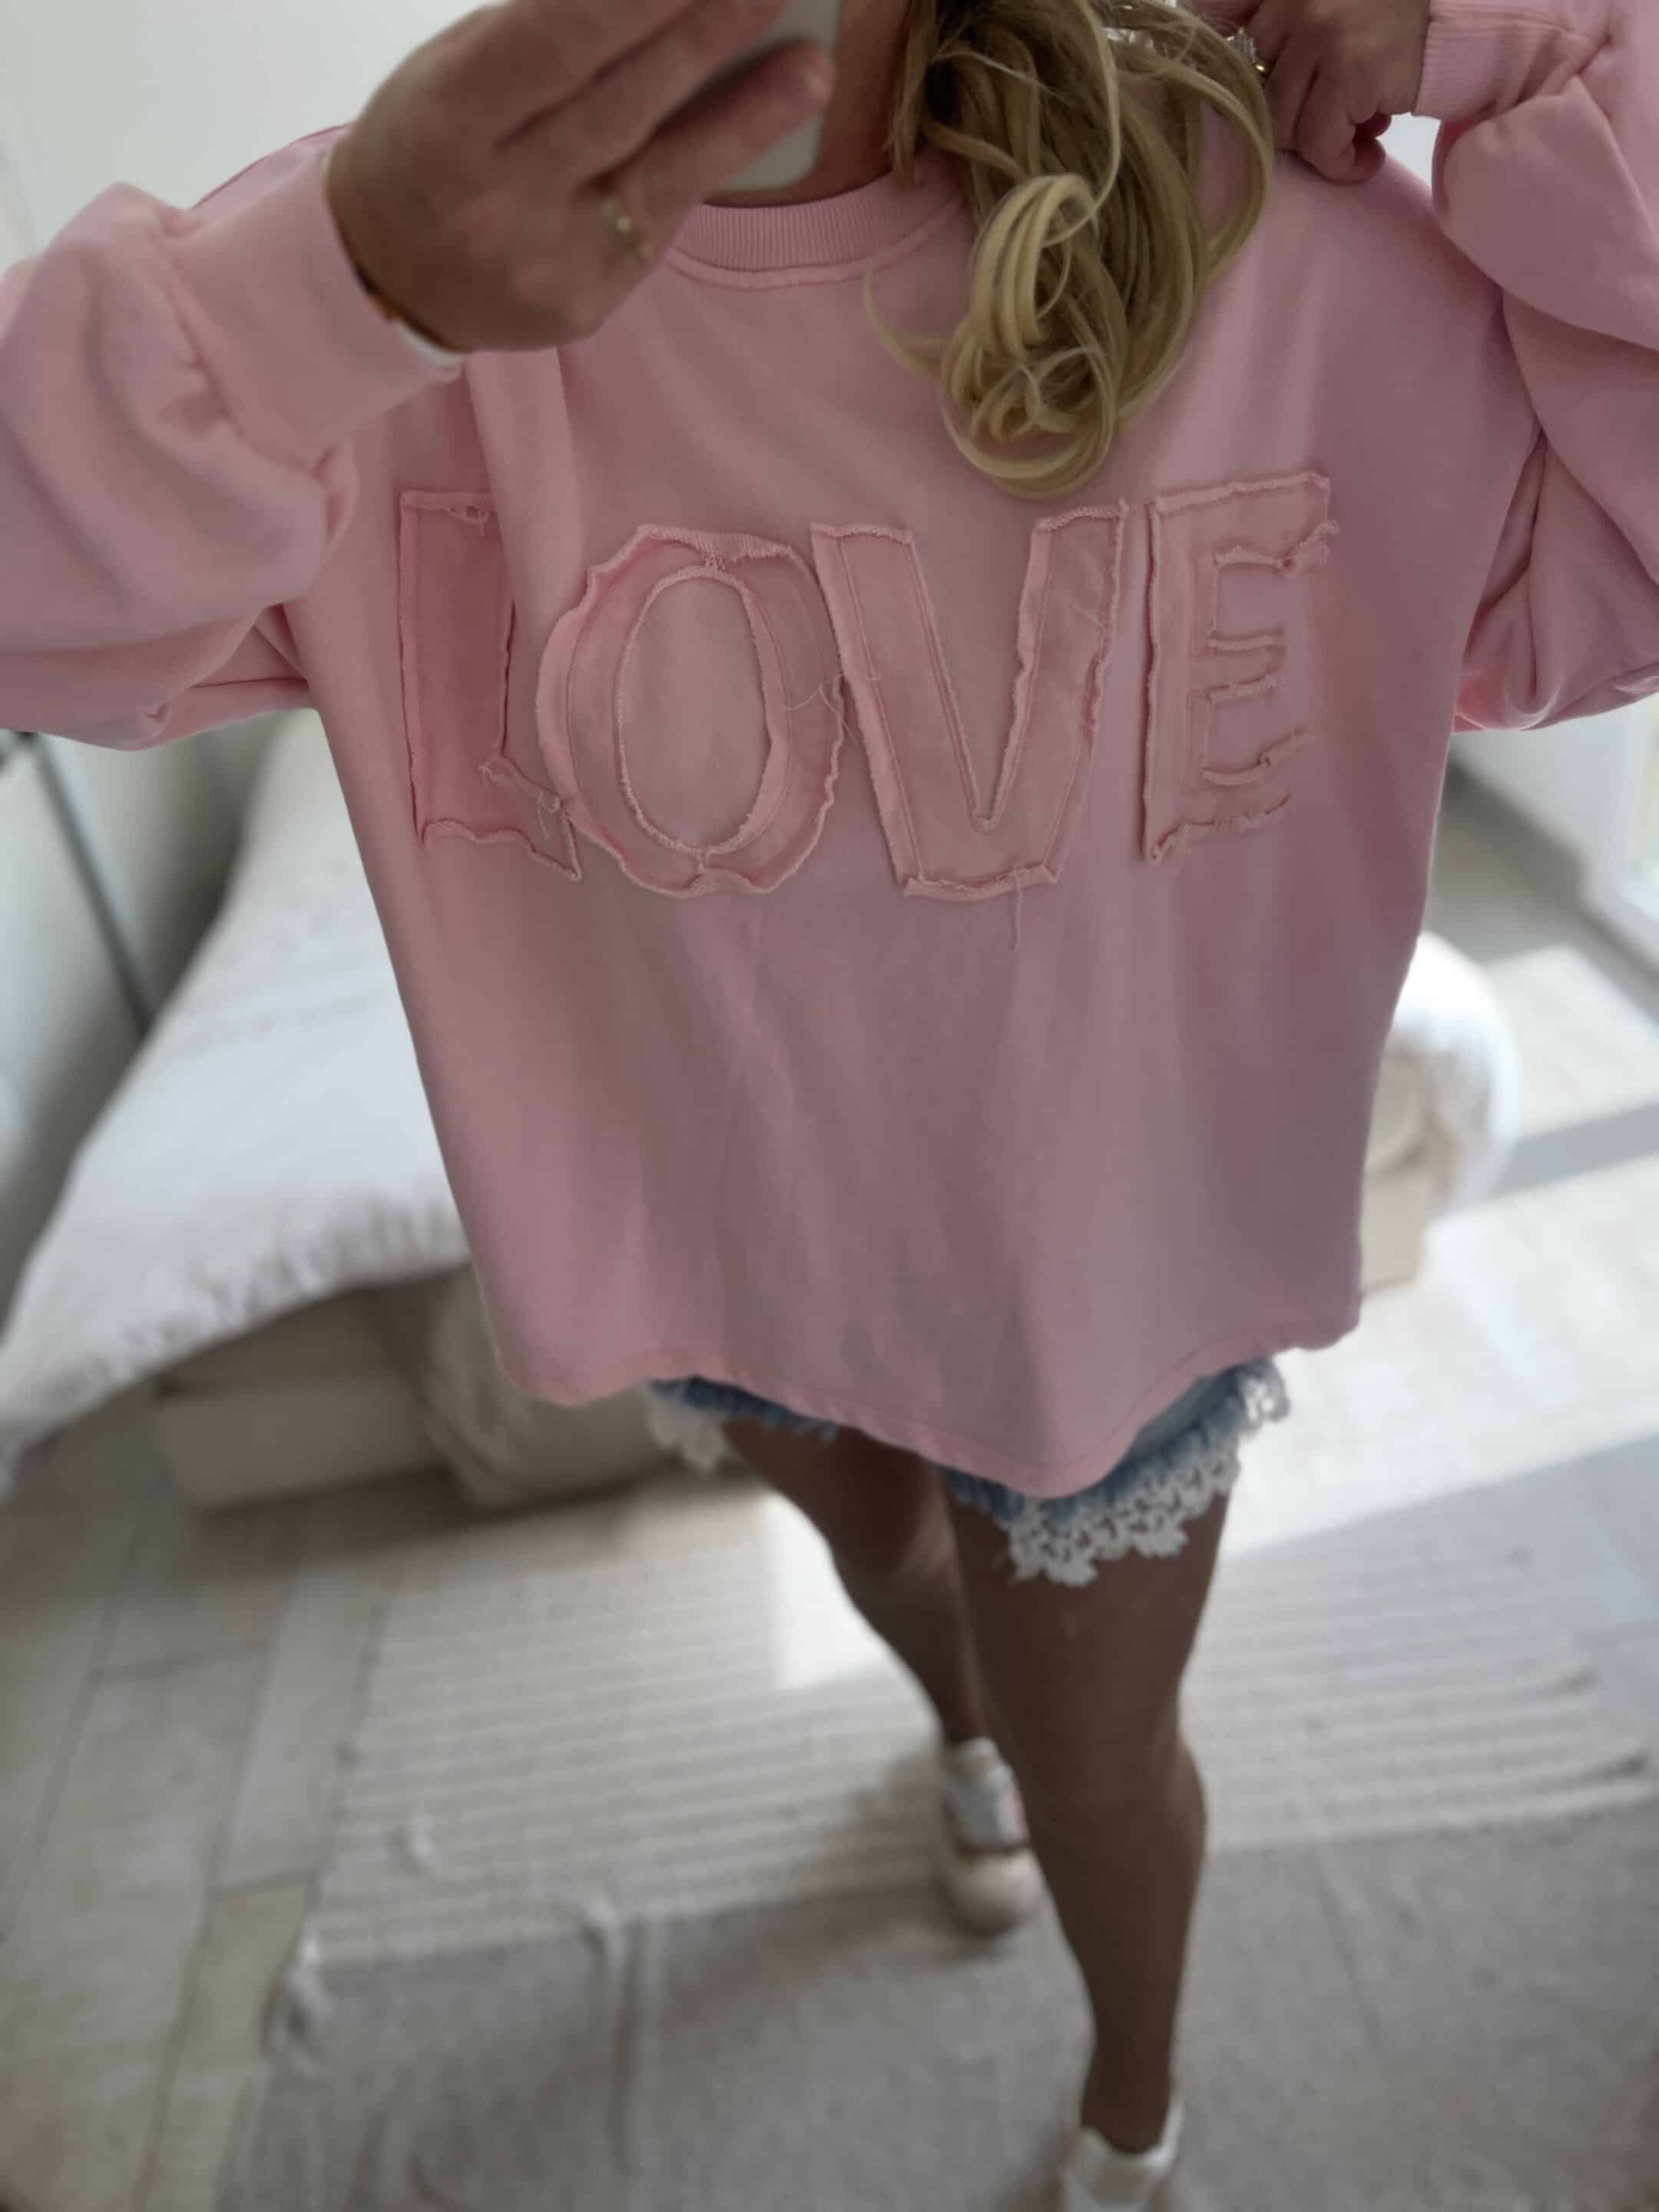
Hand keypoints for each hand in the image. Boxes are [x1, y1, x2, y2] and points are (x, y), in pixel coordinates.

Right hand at [325, 0, 834, 355]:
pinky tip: (763, 126)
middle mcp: (491, 200)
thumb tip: (656, 0)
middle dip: (703, 38)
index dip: (633, 1)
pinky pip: (655, 225)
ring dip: (744, 119)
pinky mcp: (579, 306)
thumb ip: (540, 34)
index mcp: (445, 122)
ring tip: (812, 69)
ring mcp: (539, 261)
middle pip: (617, 107)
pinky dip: (708, 169)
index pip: (552, 47)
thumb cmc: (432, 144)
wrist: (386, 276)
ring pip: (657, 180)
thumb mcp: (456, 72)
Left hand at [1238, 0, 1432, 183]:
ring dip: (1316, 145)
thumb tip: (1243, 90)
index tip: (1251, 93)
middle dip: (1289, 119)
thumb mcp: (1333, 11)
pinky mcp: (1350, 69)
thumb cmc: (1400, 21)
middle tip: (1329, 124)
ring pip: (1282, 123)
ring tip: (1356, 137)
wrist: (1466, 18)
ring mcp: (1321, 33)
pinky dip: (1340, 164)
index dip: (1230, 68)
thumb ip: (1288, 33)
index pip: (1220, 15)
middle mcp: (1297, 1)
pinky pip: (1320, 143)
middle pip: (1253, 90)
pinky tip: (1367, 158)